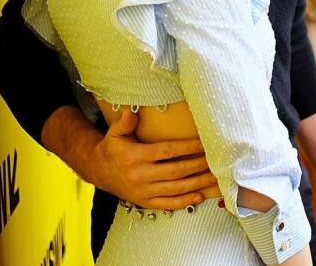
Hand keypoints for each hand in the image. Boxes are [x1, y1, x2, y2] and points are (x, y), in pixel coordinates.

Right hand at [87, 109, 215, 209]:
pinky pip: (167, 204)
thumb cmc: (112, 148)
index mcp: (135, 157)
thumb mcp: (115, 133)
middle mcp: (140, 176)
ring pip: (176, 189)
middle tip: (217, 159)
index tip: (204, 143)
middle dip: (198, 165)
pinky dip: (184, 202)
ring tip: (215, 177)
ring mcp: (143, 191)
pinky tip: (200, 196)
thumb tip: (131, 112)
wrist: (98, 171)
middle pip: (176, 171)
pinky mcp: (145, 202)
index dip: (188, 147)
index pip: (167, 151)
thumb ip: (124, 122)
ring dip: (198, 183)